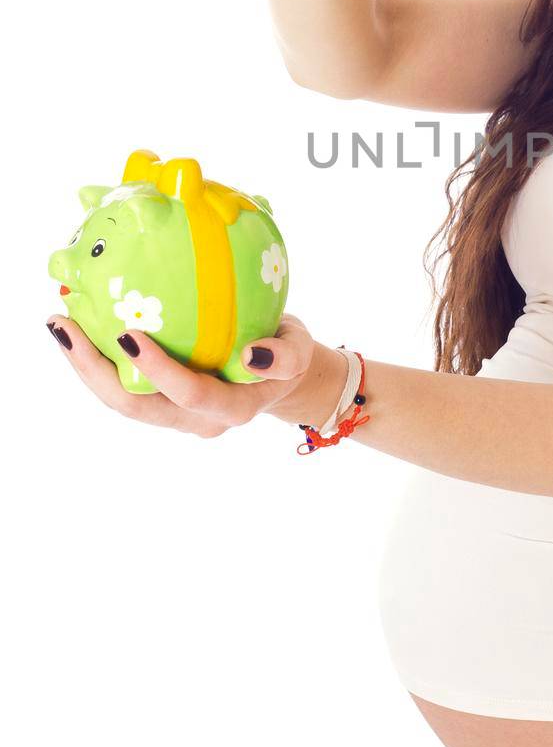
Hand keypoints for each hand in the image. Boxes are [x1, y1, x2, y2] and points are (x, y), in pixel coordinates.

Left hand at [45, 311, 349, 438]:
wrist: (280, 372)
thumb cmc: (286, 352)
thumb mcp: (298, 350)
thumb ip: (283, 356)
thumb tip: (252, 354)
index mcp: (232, 408)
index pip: (190, 394)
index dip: (158, 370)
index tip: (129, 334)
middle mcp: (197, 420)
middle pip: (137, 405)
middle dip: (95, 370)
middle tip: (66, 327)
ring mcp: (174, 415)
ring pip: (121, 400)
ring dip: (86, 367)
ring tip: (60, 326)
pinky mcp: (160, 403)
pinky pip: (122, 388)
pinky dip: (97, 362)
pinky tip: (78, 329)